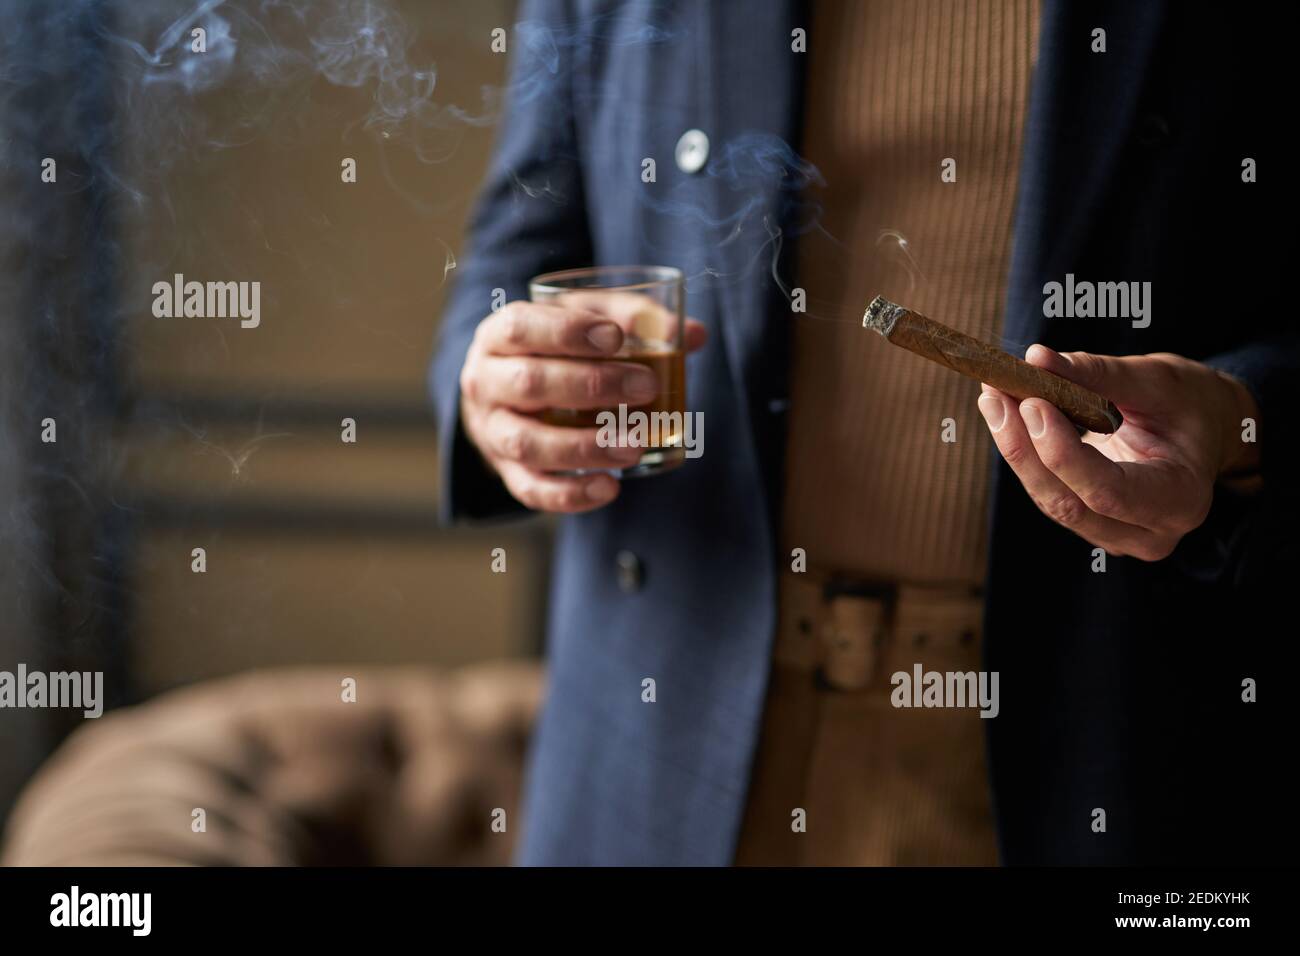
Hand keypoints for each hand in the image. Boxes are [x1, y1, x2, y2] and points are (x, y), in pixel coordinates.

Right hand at [458, 295, 706, 512]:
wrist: (506, 395)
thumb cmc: (553, 350)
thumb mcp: (582, 321)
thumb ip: (633, 320)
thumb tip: (694, 335)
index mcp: (498, 335)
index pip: (522, 327)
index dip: (567, 332)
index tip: (616, 338)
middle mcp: (485, 382)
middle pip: (529, 383)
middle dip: (592, 386)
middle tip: (647, 386)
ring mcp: (492, 431)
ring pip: (528, 443)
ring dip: (585, 446)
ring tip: (636, 445)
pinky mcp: (506, 471)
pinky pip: (532, 490)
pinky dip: (571, 495)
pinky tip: (610, 488)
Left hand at [977, 346, 1258, 560]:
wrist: (1203, 429)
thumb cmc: (1190, 404)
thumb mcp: (1157, 380)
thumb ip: (1098, 374)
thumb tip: (1037, 359)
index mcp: (1180, 500)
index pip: (1109, 491)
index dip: (1063, 454)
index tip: (1032, 404)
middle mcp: (1146, 532)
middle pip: (1068, 503)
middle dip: (1024, 448)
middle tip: (997, 393)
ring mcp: (1113, 534)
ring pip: (1048, 499)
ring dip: (1014, 447)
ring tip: (993, 395)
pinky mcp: (1087, 521)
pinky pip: (1046, 490)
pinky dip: (1023, 450)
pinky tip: (1004, 412)